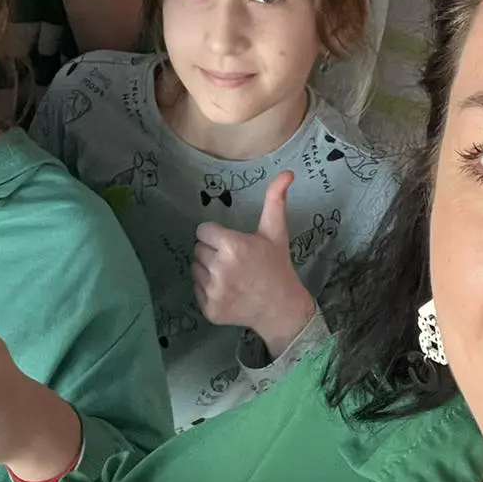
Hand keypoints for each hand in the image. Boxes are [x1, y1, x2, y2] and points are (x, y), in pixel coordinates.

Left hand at [193, 173, 315, 356]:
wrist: (281, 308)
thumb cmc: (277, 266)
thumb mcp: (275, 232)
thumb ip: (275, 200)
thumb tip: (287, 172)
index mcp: (233, 246)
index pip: (203, 231)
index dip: (216, 235)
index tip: (232, 243)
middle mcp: (220, 269)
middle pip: (198, 249)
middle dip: (213, 251)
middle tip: (234, 261)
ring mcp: (214, 292)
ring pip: (195, 269)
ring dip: (208, 270)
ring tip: (231, 275)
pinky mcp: (209, 310)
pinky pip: (196, 290)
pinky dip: (208, 290)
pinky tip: (228, 291)